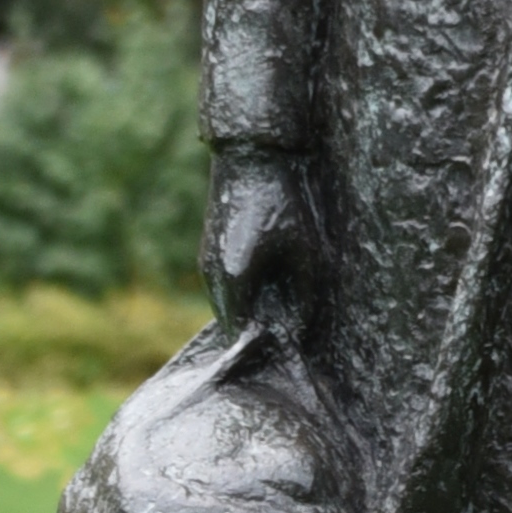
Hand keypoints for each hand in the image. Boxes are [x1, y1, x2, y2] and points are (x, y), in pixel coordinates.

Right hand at [202, 139, 324, 345]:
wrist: (249, 158)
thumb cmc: (281, 202)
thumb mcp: (304, 251)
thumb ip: (304, 295)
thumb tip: (300, 328)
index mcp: (234, 279)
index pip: (243, 333)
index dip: (263, 347)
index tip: (286, 354)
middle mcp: (213, 275)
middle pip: (233, 323)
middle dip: (256, 334)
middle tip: (284, 343)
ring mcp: (207, 263)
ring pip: (227, 306)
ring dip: (248, 314)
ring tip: (278, 320)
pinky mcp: (209, 252)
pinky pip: (224, 289)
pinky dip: (241, 298)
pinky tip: (266, 295)